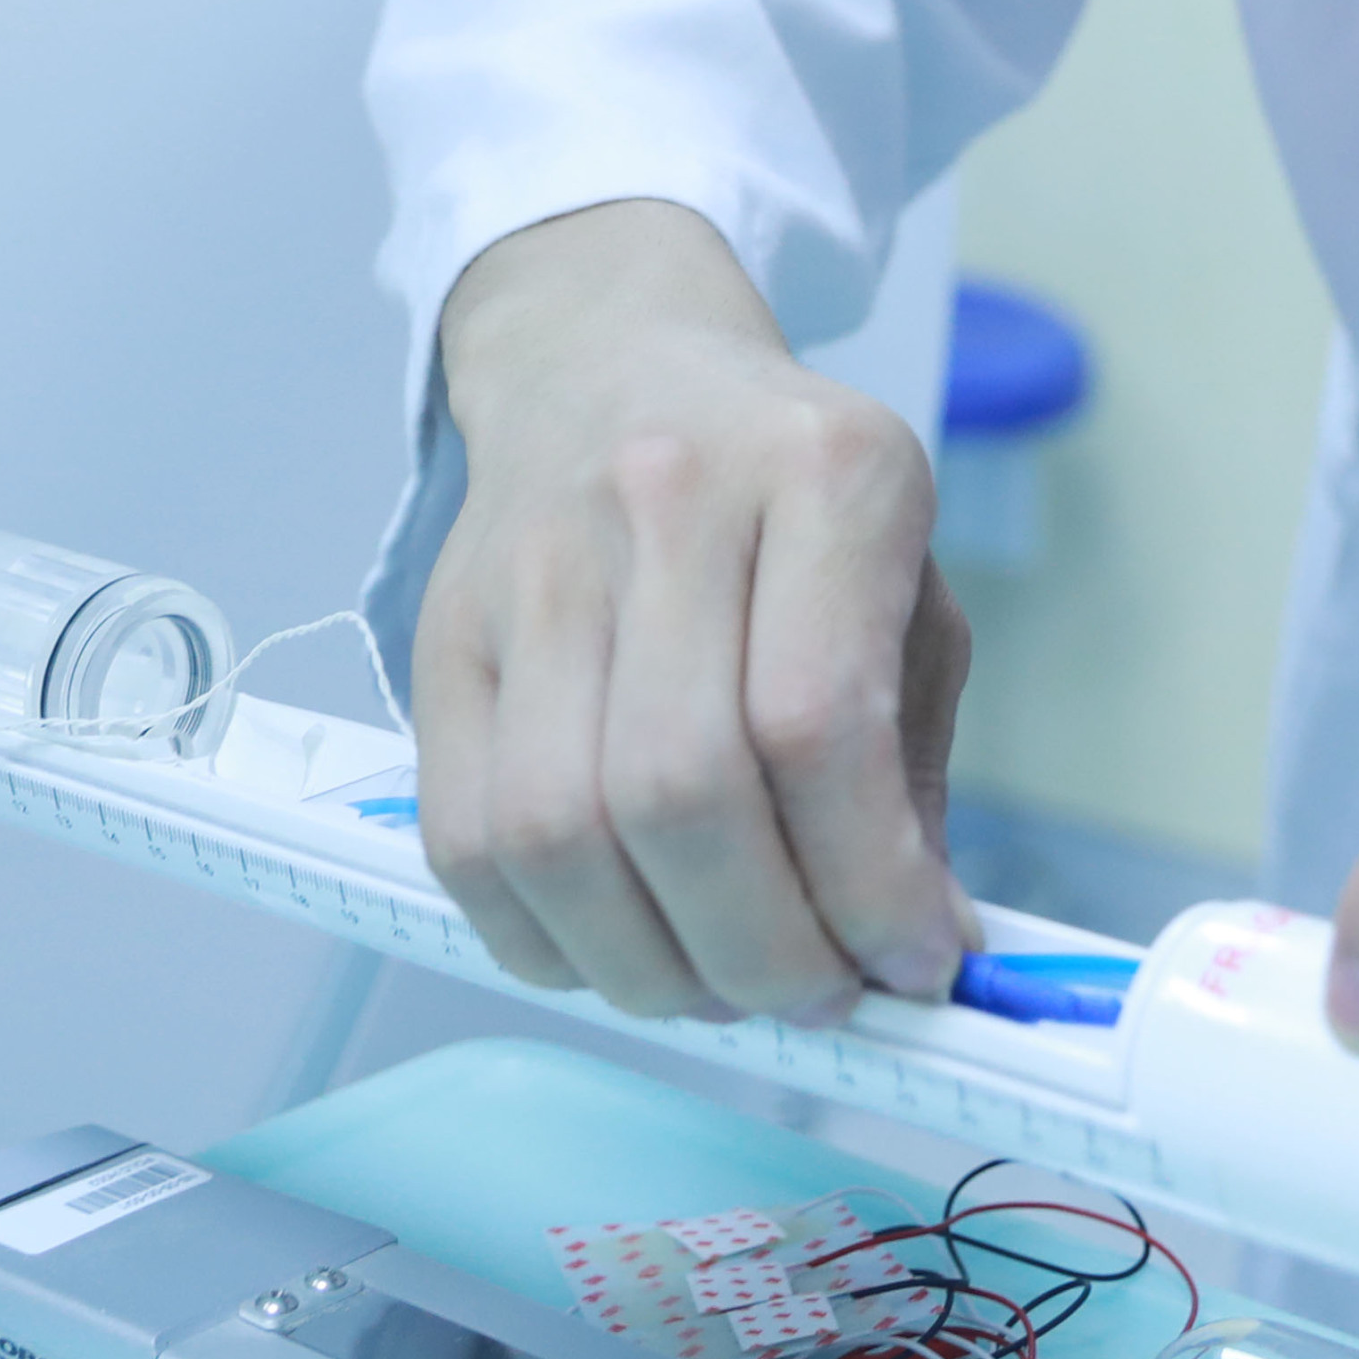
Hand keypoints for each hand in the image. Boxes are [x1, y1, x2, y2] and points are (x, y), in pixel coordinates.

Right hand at [415, 198, 977, 1022]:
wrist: (612, 358)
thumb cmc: (783, 497)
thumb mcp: (903, 585)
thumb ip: (913, 772)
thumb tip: (917, 953)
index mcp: (820, 472)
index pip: (817, 722)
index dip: (865, 883)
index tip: (910, 965)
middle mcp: (667, 499)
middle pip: (682, 790)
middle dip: (761, 949)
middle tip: (813, 1000)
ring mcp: (536, 565)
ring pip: (562, 829)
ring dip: (650, 965)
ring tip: (719, 986)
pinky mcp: (441, 634)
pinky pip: (466, 839)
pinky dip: (545, 939)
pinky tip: (617, 948)